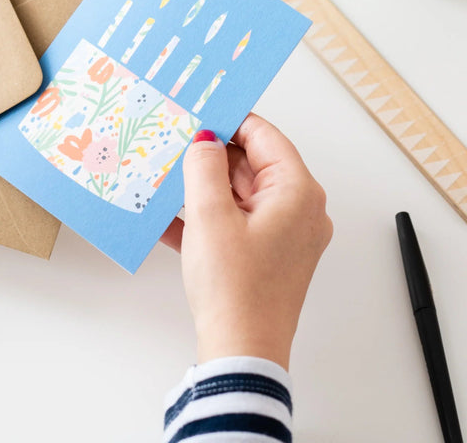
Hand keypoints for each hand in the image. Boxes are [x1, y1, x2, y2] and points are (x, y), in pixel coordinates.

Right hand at [162, 114, 331, 369]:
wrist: (241, 354)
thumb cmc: (236, 290)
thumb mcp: (210, 216)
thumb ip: (204, 166)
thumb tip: (204, 140)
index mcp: (298, 192)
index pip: (264, 135)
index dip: (229, 120)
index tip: (199, 112)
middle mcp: (299, 210)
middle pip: (252, 164)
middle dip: (211, 156)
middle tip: (175, 144)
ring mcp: (284, 235)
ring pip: (240, 193)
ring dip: (203, 187)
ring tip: (167, 178)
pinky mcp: (267, 256)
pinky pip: (235, 222)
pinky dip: (206, 217)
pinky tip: (169, 217)